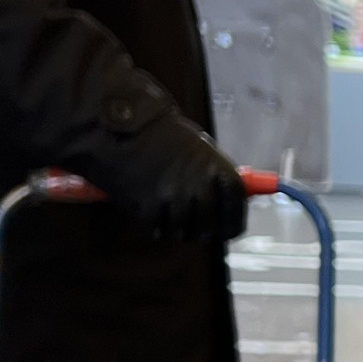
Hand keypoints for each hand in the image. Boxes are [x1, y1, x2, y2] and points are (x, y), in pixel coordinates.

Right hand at [114, 112, 249, 240]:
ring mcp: (175, 198)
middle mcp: (200, 186)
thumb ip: (216, 178)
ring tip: (170, 216)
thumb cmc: (167, 138)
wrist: (127, 128)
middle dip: (202, 232)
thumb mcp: (202, 150)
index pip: (235, 210)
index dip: (232, 224)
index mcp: (218, 169)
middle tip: (195, 228)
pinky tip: (153, 213)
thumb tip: (228, 206)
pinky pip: (158, 229)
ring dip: (177, 230)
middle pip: (209, 228)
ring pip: (182, 232)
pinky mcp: (150, 206)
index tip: (228, 231)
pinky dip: (155, 226)